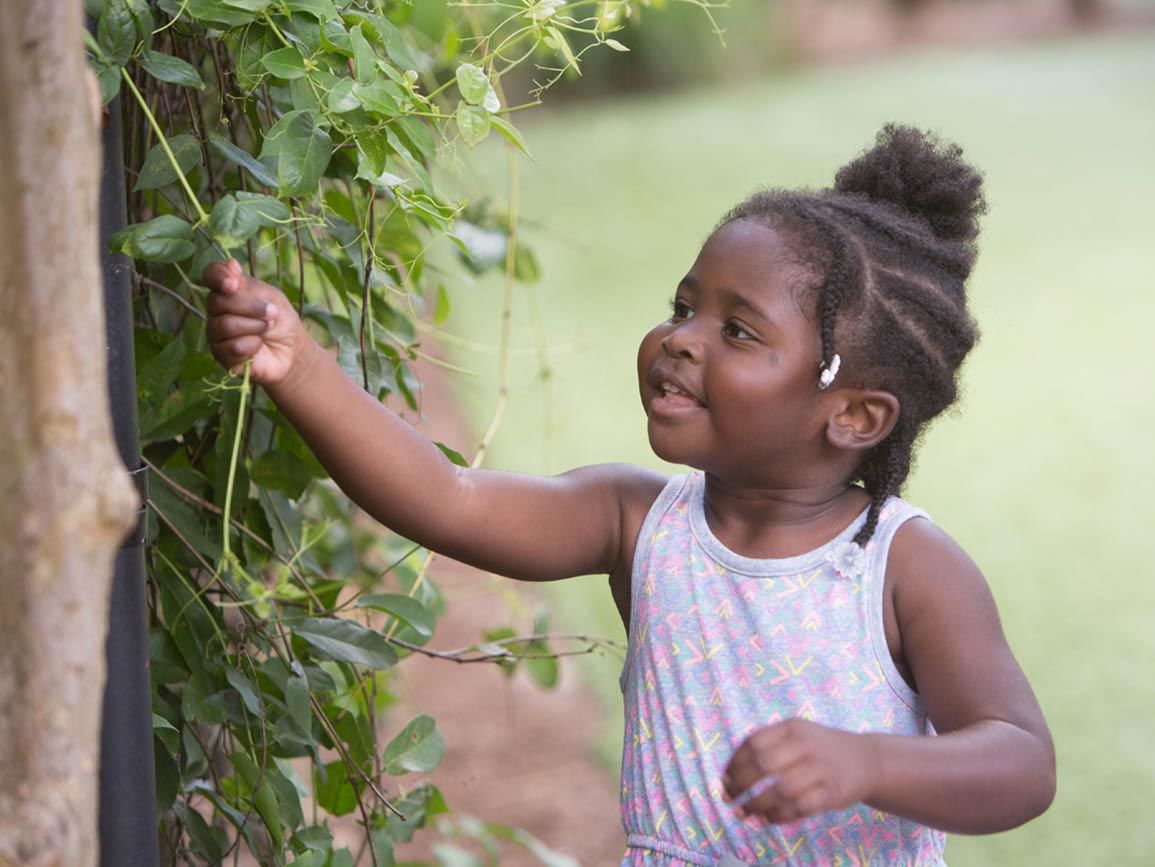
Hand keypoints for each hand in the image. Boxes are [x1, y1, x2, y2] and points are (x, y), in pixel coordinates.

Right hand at [204, 259, 309, 386]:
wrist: (292, 351)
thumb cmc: (281, 321)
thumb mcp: (272, 298)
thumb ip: (250, 285)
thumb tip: (230, 263)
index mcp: (228, 291)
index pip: (211, 275)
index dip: (218, 277)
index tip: (233, 284)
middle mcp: (216, 310)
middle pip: (219, 301)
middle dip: (251, 307)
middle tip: (271, 313)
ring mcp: (216, 333)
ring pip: (226, 325)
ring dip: (255, 327)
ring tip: (266, 330)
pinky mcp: (221, 355)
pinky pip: (233, 347)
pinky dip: (253, 345)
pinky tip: (259, 346)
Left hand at [721, 719, 879, 823]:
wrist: (867, 759)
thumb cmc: (818, 749)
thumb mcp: (796, 734)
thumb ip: (766, 746)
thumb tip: (729, 773)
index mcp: (792, 727)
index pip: (754, 743)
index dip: (734, 763)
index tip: (724, 780)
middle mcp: (807, 745)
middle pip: (765, 765)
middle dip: (741, 785)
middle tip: (728, 798)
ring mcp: (822, 769)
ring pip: (781, 790)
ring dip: (757, 805)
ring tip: (743, 813)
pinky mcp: (833, 793)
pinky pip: (801, 808)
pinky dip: (780, 816)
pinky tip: (768, 819)